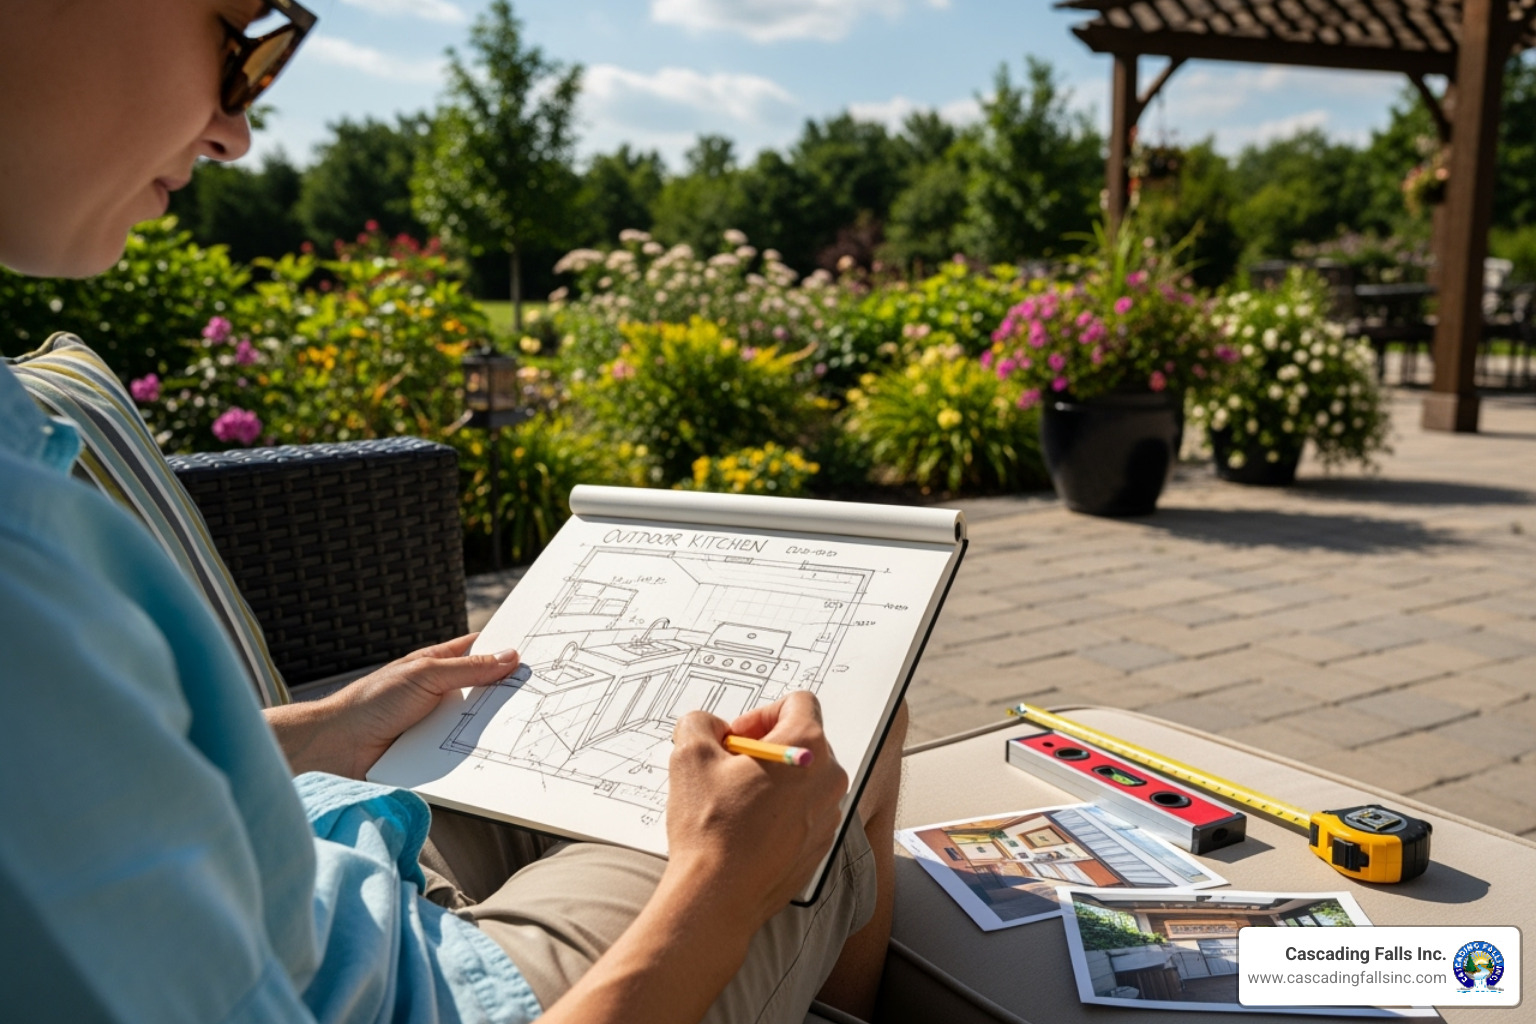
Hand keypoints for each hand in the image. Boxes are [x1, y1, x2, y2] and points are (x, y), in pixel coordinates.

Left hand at [264, 633, 518, 778]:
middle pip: (485, 690)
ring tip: (531, 724)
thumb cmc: (372, 702)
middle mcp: (441, 694)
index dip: (506, 650)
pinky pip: (467, 751)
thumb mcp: (425, 675)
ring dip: (497, 725)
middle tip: (545, 690)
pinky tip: (503, 752)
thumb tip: (509, 657)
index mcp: (437, 665)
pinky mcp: (437, 754)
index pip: (480, 651)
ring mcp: (440, 725)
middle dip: (509, 692)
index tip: (539, 650)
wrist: (338, 749)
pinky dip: (482, 751)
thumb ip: (468, 668)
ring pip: (480, 723)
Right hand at [663, 691, 847, 929]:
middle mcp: (828, 779)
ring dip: (770, 781)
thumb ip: (700, 723)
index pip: (798, 702)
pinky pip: (802, 813)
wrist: (717, 896)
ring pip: (802, 780)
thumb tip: (709, 727)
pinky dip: (777, 812)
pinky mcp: (818, 846)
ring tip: (733, 803)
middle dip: (763, 748)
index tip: (736, 738)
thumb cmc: (711, 828)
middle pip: (801, 742)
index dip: (760, 713)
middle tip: (728, 769)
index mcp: (807, 748)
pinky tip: (745, 829)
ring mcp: (828, 816)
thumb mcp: (690, 755)